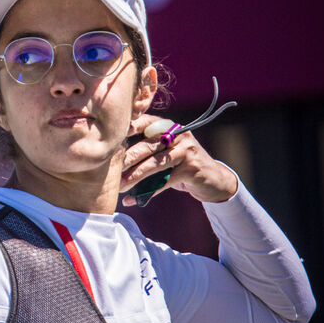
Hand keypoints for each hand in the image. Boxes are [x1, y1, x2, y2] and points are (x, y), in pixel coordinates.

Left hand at [119, 114, 238, 206]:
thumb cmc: (180, 164)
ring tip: (120, 185)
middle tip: (110, 169)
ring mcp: (186, 151)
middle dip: (127, 159)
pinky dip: (148, 192)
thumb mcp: (167, 152)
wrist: (213, 179)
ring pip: (155, 164)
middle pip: (147, 146)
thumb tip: (115, 158)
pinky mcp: (191, 169)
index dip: (129, 128)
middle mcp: (178, 135)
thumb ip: (148, 149)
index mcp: (169, 127)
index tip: (111, 137)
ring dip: (135, 176)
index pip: (146, 122)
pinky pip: (164, 182)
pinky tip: (134, 199)